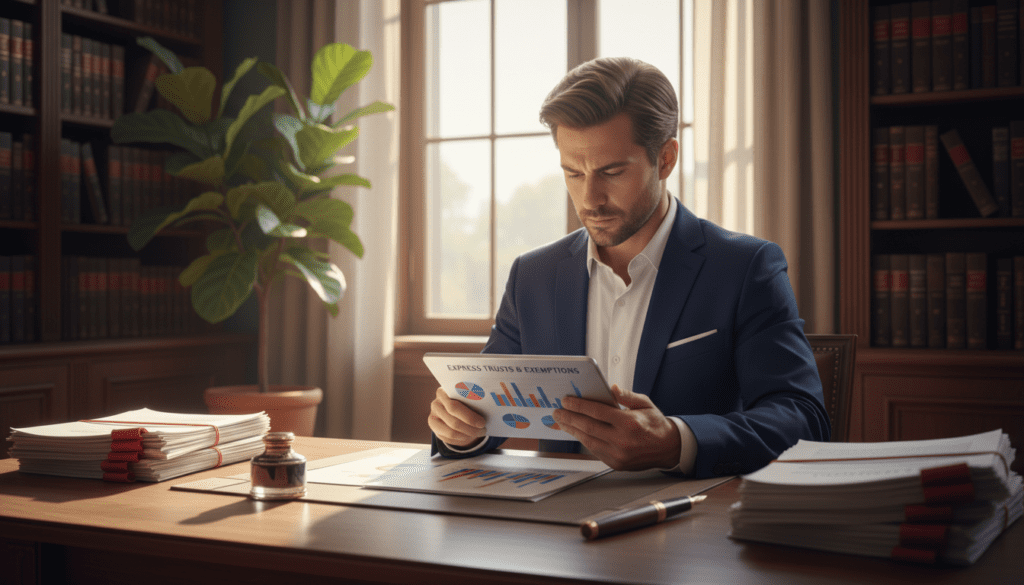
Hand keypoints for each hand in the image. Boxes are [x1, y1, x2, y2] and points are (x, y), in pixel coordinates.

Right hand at [427, 387, 486, 448]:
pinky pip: (448, 438)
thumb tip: (489, 409)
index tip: (482, 422)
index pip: (454, 407)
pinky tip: (470, 435)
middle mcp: (435, 404)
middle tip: (483, 429)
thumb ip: (473, 400)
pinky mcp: (434, 428)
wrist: (454, 407)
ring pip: (451, 432)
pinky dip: (462, 438)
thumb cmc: (465, 400)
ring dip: (468, 434)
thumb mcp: (468, 397)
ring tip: (480, 432)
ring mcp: (433, 417)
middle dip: (471, 428)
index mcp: (443, 392)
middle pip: (454, 421)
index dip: (469, 417)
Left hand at [553, 384, 681, 470]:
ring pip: (588, 441)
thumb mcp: (645, 404)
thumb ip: (627, 396)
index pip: (597, 412)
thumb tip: (611, 388)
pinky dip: (584, 441)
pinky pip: (595, 451)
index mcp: (629, 423)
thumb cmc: (656, 424)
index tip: (566, 400)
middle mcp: (622, 440)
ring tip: (562, 422)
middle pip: (588, 427)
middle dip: (569, 418)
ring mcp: (618, 454)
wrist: (669, 449)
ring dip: (573, 430)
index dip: (578, 405)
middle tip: (558, 412)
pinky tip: (577, 433)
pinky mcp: (616, 463)